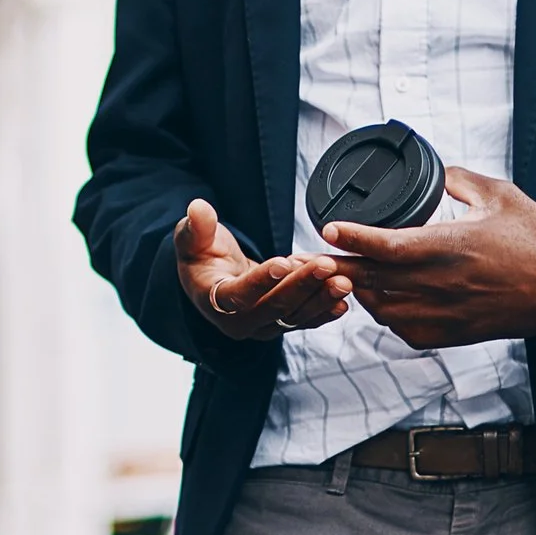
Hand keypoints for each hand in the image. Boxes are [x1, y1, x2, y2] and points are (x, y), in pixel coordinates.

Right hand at [173, 198, 353, 341]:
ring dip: (320, 299)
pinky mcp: (281, 323)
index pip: (238, 295)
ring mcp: (263, 326)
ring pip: (294, 316)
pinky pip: (305, 321)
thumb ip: (196, 227)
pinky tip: (343, 301)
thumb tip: (198, 208)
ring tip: (343, 281)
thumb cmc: (202, 257)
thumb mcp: (192, 239)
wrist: (213, 279)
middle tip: (326, 266)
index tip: (283, 263)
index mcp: (214, 301)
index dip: (260, 281)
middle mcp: (239, 322)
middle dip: (302, 286)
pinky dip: (324, 311)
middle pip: (273, 308)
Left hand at [320, 168, 535, 350]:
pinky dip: (386, 314)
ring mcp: (447, 313)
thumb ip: (457, 179)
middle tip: (306, 258)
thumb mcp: (499, 194)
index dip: (354, 239)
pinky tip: (381, 297)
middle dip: (336, 268)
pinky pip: (403, 328)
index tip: (328, 229)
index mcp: (452, 246)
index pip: (389, 245)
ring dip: (360, 291)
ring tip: (342, 273)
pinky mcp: (453, 334)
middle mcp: (444, 284)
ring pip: (383, 308)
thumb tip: (432, 169)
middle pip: (374, 280)